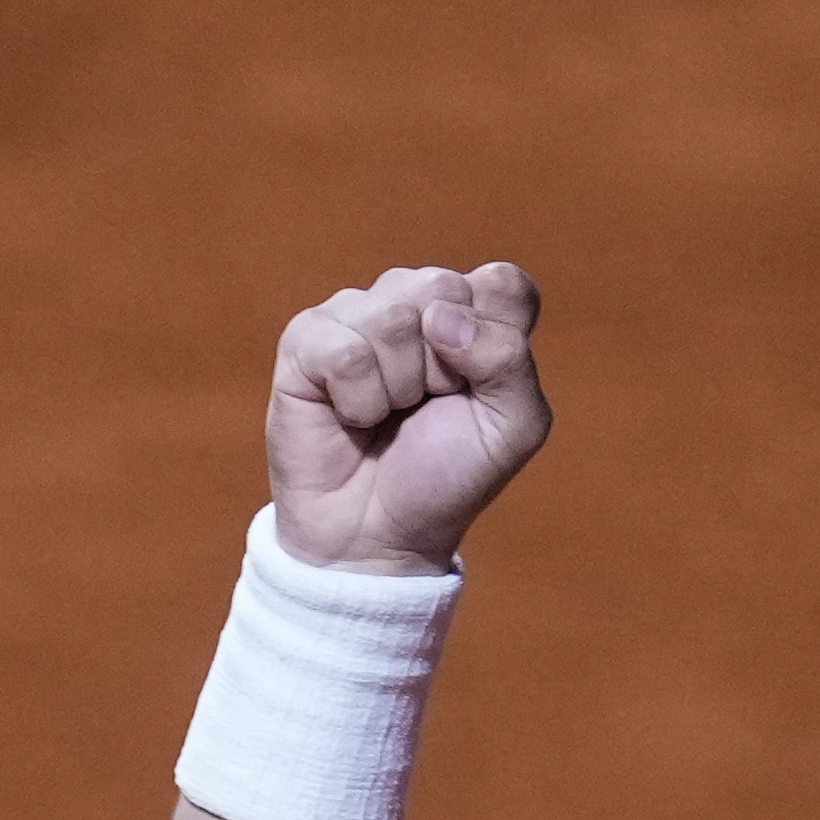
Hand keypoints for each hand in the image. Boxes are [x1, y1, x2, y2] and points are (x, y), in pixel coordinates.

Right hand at [266, 263, 549, 572]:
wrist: (379, 535)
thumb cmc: (446, 475)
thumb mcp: (513, 427)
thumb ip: (509, 357)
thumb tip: (439, 315)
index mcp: (471, 311)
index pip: (502, 283)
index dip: (497, 343)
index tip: (477, 391)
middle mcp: (413, 300)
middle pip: (443, 288)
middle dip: (445, 367)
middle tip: (427, 406)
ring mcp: (355, 314)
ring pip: (393, 317)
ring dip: (399, 388)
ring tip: (388, 415)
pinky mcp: (306, 341)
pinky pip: (345, 351)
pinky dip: (358, 401)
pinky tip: (351, 416)